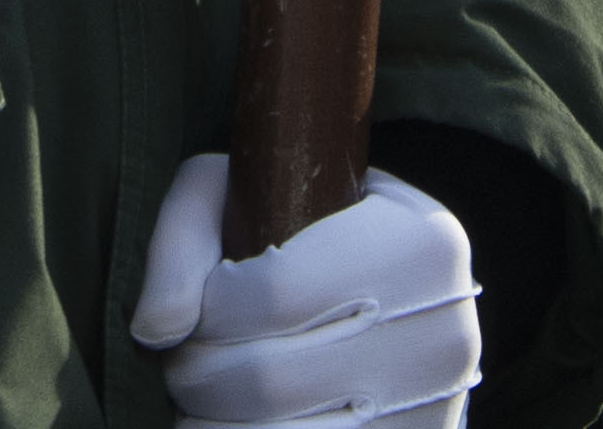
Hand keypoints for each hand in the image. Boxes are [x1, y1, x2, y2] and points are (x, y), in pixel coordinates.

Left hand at [129, 152, 484, 426]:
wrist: (401, 310)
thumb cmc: (309, 240)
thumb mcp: (251, 196)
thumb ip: (185, 237)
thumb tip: (157, 327)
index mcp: (421, 246)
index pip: (273, 292)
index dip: (207, 308)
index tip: (198, 307)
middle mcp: (444, 336)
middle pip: (264, 379)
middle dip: (194, 375)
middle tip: (185, 362)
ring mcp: (435, 412)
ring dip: (208, 425)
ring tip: (204, 402)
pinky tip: (233, 425)